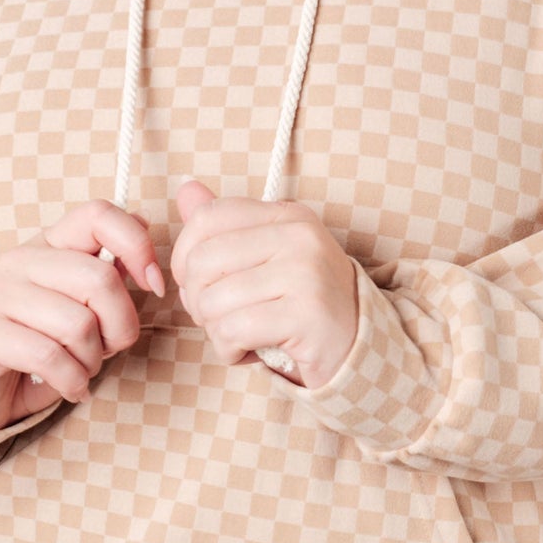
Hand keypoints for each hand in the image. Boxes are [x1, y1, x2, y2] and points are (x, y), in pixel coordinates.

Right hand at [0, 200, 163, 431]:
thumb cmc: (35, 341)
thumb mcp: (75, 303)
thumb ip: (106, 272)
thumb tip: (142, 233)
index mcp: (50, 242)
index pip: (99, 214)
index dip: (137, 245)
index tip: (153, 284)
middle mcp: (22, 259)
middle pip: (100, 279)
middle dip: (120, 326)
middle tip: (109, 349)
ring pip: (78, 324)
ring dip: (92, 360)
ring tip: (81, 369)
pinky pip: (50, 357)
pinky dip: (72, 381)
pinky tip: (70, 387)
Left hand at [170, 179, 358, 390]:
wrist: (358, 348)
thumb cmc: (303, 304)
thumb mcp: (267, 256)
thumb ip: (225, 226)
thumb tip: (185, 190)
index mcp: (287, 214)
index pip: (209, 218)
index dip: (185, 255)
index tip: (195, 283)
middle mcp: (299, 236)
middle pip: (204, 261)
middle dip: (196, 299)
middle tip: (217, 317)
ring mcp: (306, 273)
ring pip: (214, 300)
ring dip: (214, 330)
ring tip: (238, 336)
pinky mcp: (307, 314)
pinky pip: (234, 330)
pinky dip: (229, 349)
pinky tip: (247, 352)